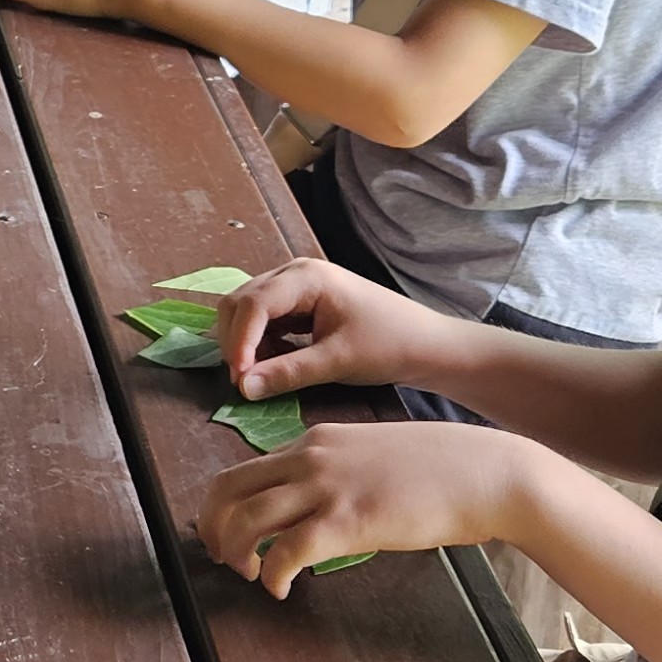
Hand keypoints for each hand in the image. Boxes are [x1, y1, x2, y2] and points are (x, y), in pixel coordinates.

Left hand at [195, 421, 549, 597]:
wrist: (486, 472)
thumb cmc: (441, 469)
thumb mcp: (373, 456)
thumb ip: (338, 471)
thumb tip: (316, 504)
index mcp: (316, 440)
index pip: (245, 469)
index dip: (227, 506)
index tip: (231, 532)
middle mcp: (311, 456)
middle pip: (229, 489)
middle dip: (213, 527)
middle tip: (222, 557)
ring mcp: (328, 486)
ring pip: (246, 518)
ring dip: (236, 553)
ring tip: (250, 575)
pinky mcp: (348, 521)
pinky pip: (286, 550)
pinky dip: (273, 574)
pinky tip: (282, 589)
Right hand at [214, 258, 458, 399]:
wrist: (426, 345)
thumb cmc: (388, 345)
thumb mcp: (337, 361)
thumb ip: (287, 372)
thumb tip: (242, 387)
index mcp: (306, 277)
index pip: (253, 304)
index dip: (239, 342)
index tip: (239, 380)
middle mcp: (295, 273)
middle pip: (240, 302)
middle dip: (235, 341)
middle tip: (244, 383)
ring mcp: (296, 287)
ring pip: (246, 311)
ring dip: (244, 344)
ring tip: (258, 377)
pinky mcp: (299, 305)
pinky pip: (263, 321)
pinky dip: (258, 344)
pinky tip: (272, 365)